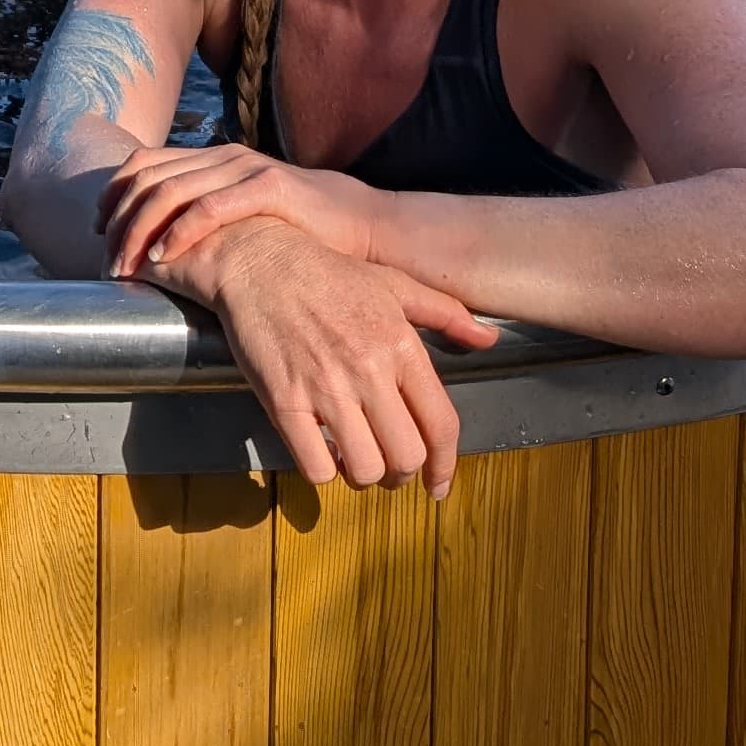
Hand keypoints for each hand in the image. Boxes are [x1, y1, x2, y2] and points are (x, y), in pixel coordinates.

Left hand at [98, 138, 371, 282]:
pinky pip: (210, 208)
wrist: (363, 227)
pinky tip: (162, 258)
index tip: (96, 231)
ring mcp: (245, 169)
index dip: (112, 195)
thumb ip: (209, 216)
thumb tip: (162, 240)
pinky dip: (179, 231)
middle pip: (148, 179)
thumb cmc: (301, 229)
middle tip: (106, 261)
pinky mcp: (269, 189)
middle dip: (119, 221)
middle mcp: (223, 156)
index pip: (143, 164)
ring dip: (139, 231)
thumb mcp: (244, 215)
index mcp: (213, 158)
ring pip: (170, 192)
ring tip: (125, 266)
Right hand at [161, 219, 492, 497]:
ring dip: (363, 475)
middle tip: (390, 466)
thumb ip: (445, 313)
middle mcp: (369, 370)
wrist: (259, 260)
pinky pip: (316, 467)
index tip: (439, 484)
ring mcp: (325, 388)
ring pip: (365, 470)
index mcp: (401, 345)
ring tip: (355, 458)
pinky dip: (324, 471)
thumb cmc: (327, 273)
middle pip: (406, 456)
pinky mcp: (284, 401)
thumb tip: (486, 339)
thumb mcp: (392, 283)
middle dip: (402, 473)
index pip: (441, 425)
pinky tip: (323, 450)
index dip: (446, 466)